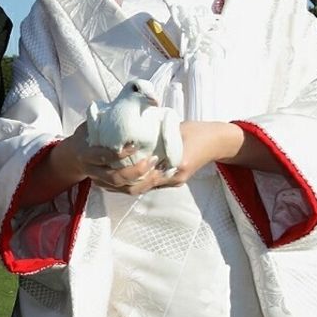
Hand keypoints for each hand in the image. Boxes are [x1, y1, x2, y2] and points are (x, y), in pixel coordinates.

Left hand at [88, 121, 250, 193]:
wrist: (216, 140)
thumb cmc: (197, 131)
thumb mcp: (175, 129)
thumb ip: (155, 133)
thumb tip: (130, 131)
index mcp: (175, 164)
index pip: (143, 176)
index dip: (123, 173)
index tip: (107, 166)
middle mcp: (173, 177)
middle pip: (140, 187)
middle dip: (118, 182)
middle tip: (99, 175)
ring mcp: (173, 180)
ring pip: (143, 187)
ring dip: (124, 184)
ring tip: (104, 177)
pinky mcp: (173, 180)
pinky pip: (149, 184)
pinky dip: (134, 181)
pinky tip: (121, 175)